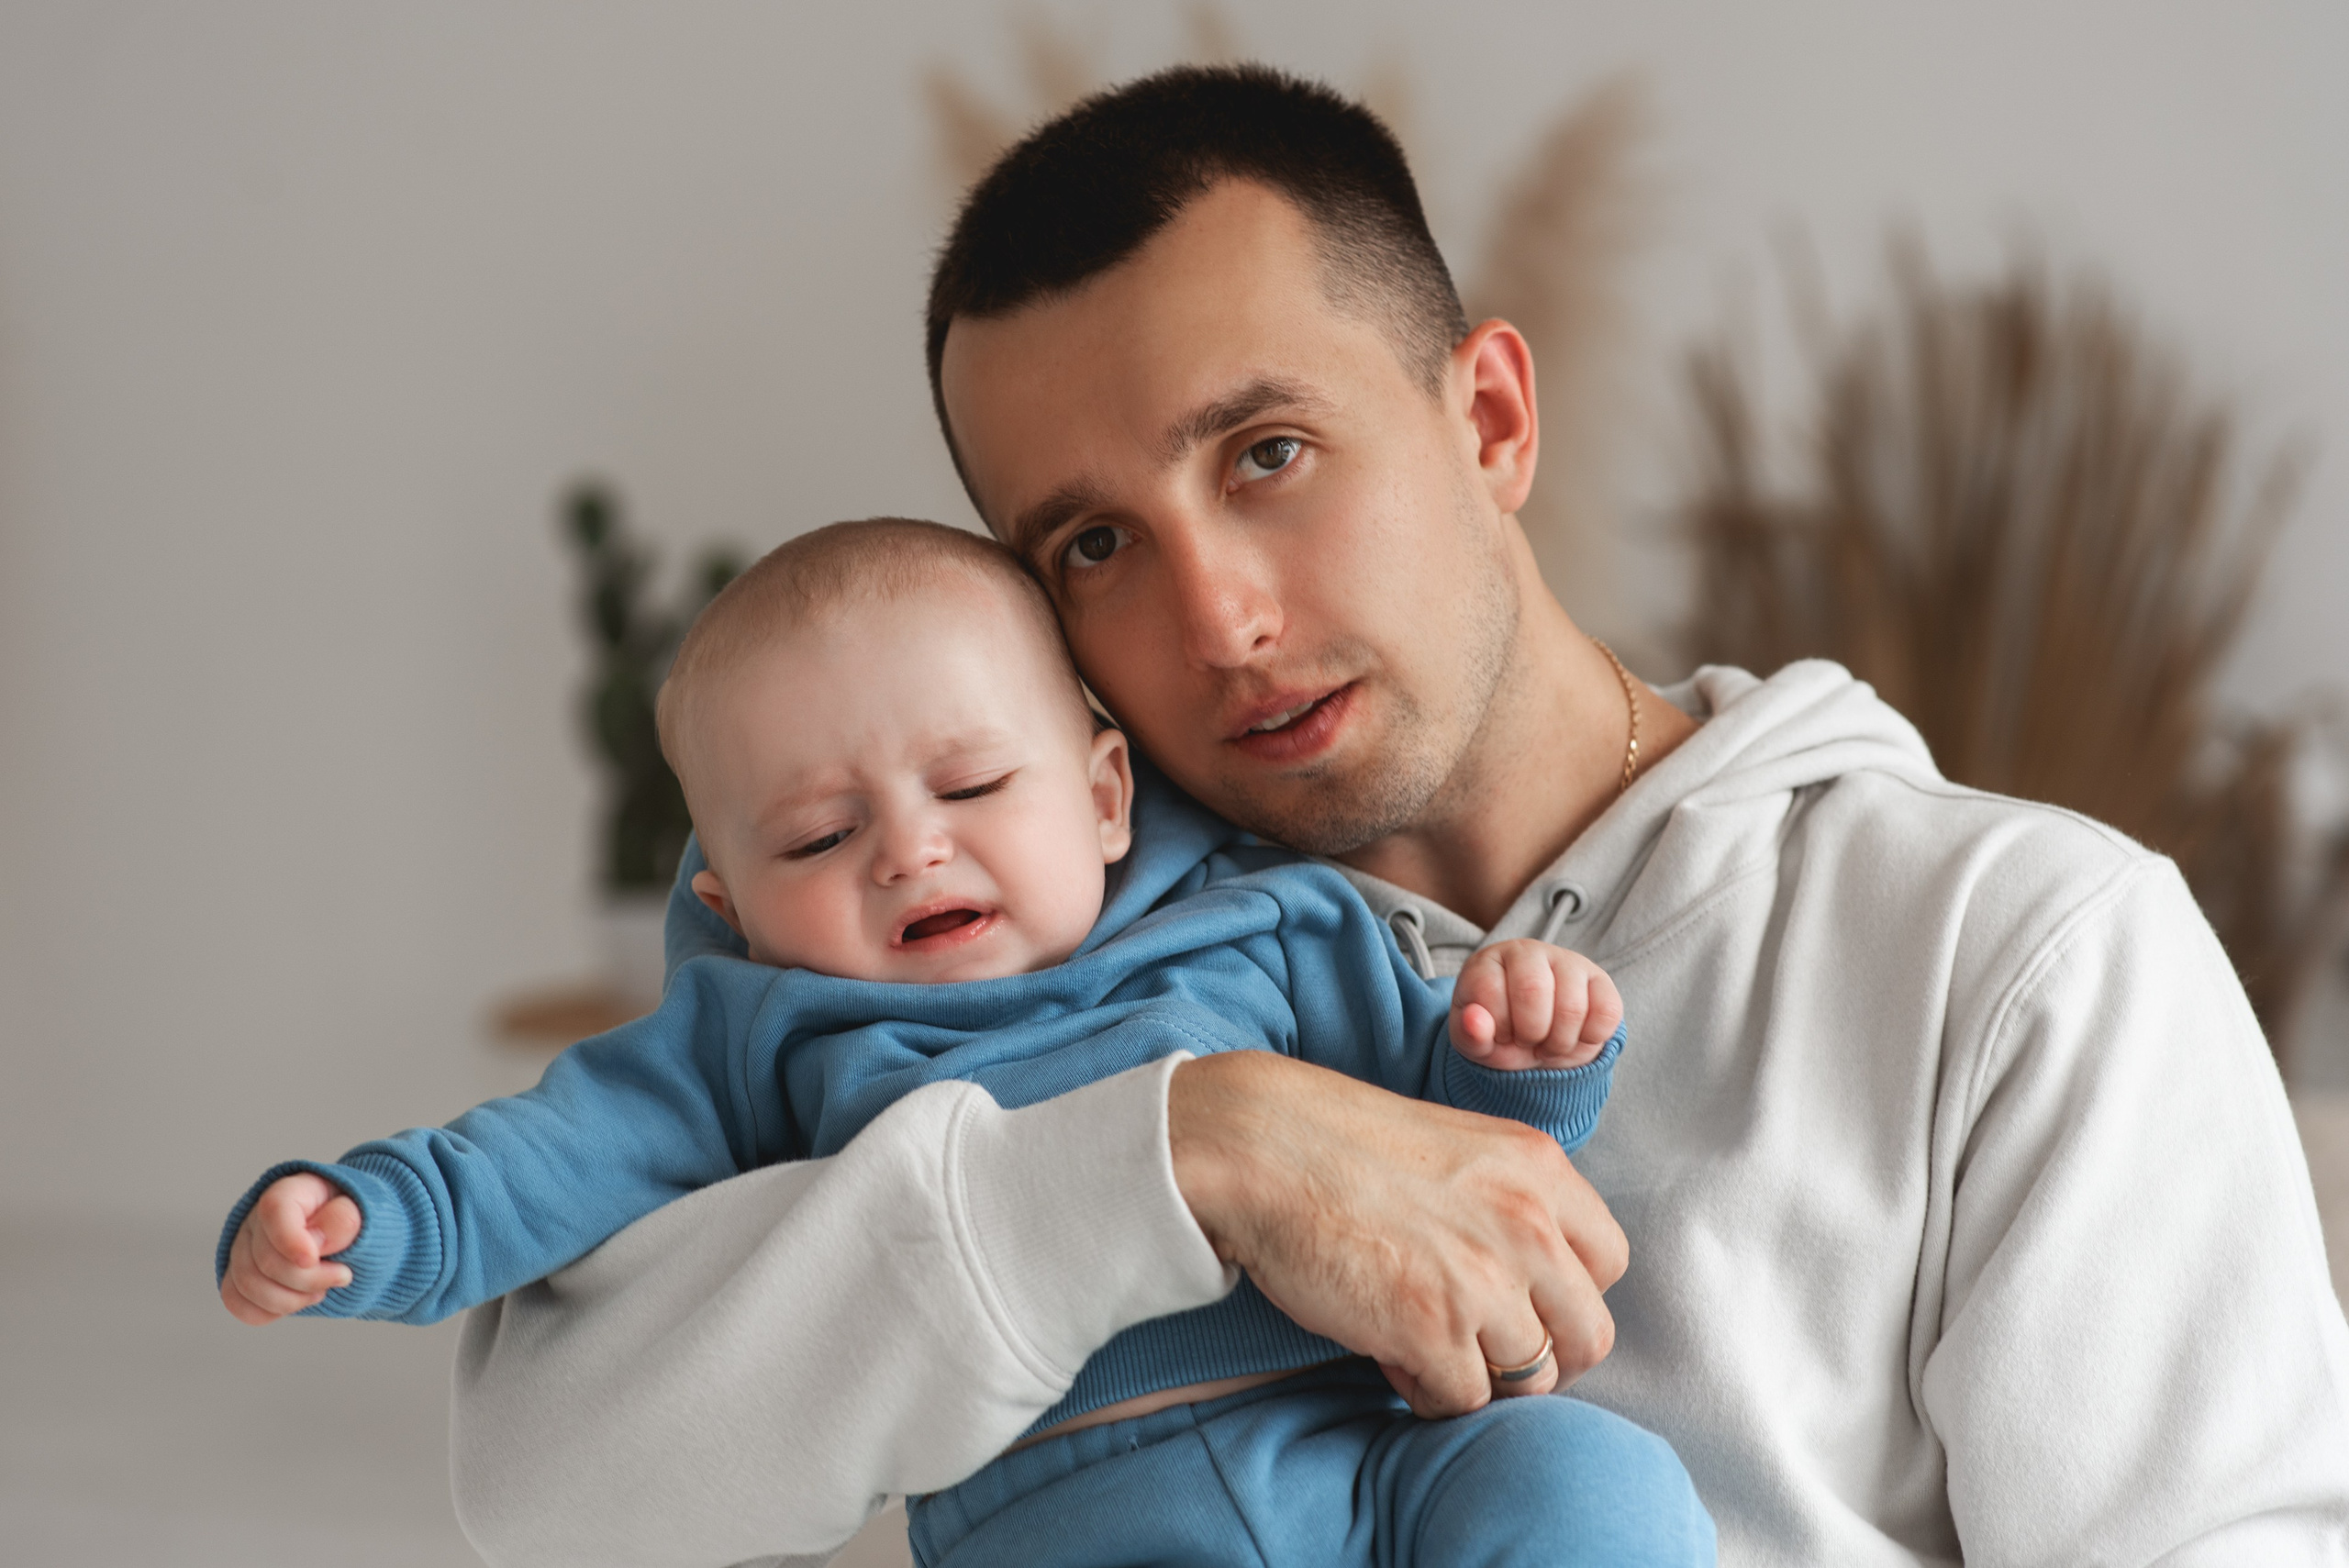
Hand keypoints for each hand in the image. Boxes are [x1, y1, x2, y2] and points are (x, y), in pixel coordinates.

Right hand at [220, 1172, 359, 1324]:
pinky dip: (270, 1312)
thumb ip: (343, 1219)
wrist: (345, 1236)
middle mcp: (257, 1219)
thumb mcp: (362, 1208)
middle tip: (343, 1275)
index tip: (313, 1260)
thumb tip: (315, 1241)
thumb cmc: (351, 1220)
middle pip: (265, 1260)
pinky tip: (298, 1301)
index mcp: (289, 1192)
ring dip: (292, 1299)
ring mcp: (243, 1249)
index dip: (290, 1240)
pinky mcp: (239, 1276)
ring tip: (321, 1290)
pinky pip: (238, 1303)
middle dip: (309, 1279)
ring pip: (248, 1286)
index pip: (275, 1211)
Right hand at [1168, 1051, 1626, 1417]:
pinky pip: (1464, 1400)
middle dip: (1542, 1356)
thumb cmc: (1339, 1145)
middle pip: (1588, 1336)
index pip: (1609, 1264)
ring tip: (1424, 1345)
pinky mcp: (1431, 1330)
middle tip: (1485, 1348)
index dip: (1567, 1296)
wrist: (1260, 1145)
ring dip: (1479, 1375)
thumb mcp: (1458, 1148)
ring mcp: (1483, 1281)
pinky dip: (1429, 1392)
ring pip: (1530, 1379)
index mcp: (1539, 1170)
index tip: (1525, 1303)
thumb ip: (1510, 1203)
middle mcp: (1528, 1225)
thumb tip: (1532, 1281)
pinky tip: (1391, 1354)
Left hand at [1449, 939, 1623, 1069]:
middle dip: (1530, 1034)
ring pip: (1572, 1007)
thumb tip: (1475, 1021)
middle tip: (1528, 1041)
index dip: (1496, 1026)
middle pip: (1532, 992)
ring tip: (1550, 1043)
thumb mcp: (1476, 1043)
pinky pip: (1607, 1013)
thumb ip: (1470, 1035)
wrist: (1537, 1044)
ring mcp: (1568, 961)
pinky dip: (1590, 1039)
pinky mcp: (1601, 981)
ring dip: (1560, 1043)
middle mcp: (1529, 951)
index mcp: (1489, 961)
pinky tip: (1575, 1037)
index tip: (1500, 1034)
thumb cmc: (1501, 1036)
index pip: (1488, 990)